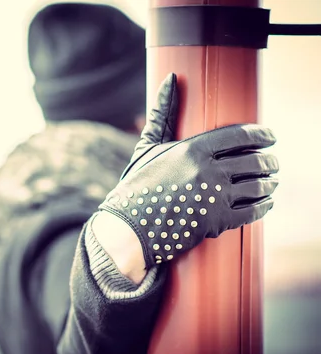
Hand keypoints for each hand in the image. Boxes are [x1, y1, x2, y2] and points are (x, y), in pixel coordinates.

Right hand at [99, 73, 278, 267]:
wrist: (128, 227)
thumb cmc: (137, 185)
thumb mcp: (148, 147)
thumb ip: (162, 114)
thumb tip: (169, 78)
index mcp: (192, 149)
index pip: (240, 135)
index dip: (261, 135)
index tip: (270, 137)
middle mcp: (207, 171)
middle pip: (254, 161)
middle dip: (269, 161)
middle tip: (272, 162)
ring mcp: (213, 198)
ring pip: (257, 186)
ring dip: (270, 183)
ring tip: (271, 182)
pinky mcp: (216, 223)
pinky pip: (252, 212)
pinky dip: (264, 206)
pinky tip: (266, 202)